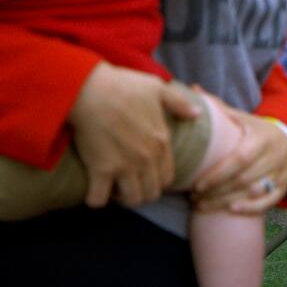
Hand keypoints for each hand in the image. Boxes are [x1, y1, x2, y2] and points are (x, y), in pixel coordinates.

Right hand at [68, 63, 200, 207]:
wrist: (90, 89)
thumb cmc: (123, 86)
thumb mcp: (158, 89)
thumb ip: (179, 104)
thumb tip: (197, 114)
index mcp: (162, 141)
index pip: (168, 178)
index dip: (157, 181)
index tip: (144, 175)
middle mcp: (147, 157)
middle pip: (152, 193)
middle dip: (142, 192)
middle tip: (128, 183)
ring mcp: (125, 166)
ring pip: (131, 200)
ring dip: (122, 197)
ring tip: (113, 185)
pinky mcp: (100, 170)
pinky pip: (98, 199)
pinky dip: (95, 198)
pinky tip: (93, 188)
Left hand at [192, 108, 286, 214]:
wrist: (286, 139)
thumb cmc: (255, 130)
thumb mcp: (241, 118)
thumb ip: (218, 108)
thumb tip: (192, 89)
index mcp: (262, 137)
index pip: (240, 159)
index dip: (218, 174)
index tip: (196, 185)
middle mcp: (275, 154)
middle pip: (245, 178)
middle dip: (218, 191)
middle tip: (195, 199)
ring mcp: (282, 171)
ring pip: (254, 191)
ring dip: (227, 201)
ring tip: (203, 206)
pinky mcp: (284, 185)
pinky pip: (269, 201)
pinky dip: (252, 208)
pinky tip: (232, 210)